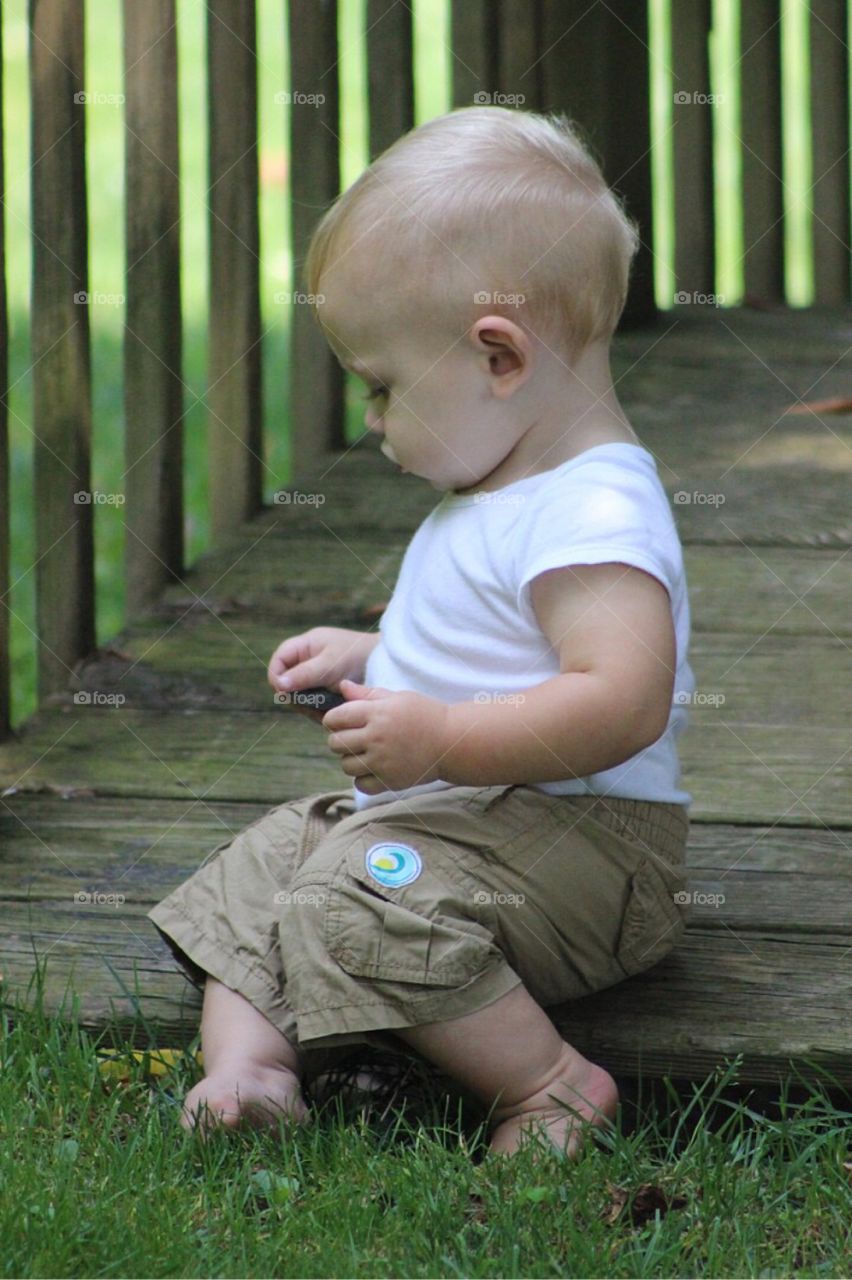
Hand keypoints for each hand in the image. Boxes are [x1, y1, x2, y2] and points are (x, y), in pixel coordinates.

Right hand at [268, 628, 378, 722]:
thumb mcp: (330, 664)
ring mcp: (317, 676)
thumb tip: (279, 685)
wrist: (386, 664)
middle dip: (294, 696)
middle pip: (286, 681)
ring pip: (298, 695)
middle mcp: (308, 660)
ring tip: (321, 711)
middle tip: (309, 706)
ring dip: (306, 706)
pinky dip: (317, 709)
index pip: (279, 660)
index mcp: (306, 646)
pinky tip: (327, 714)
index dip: (277, 677)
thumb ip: (304, 674)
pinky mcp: (325, 690)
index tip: (286, 693)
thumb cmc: (358, 657)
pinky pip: (312, 702)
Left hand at [322, 679, 449, 794]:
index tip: (342, 722)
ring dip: (351, 760)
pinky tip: (375, 768)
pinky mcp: (390, 780)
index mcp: (377, 713)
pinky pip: (360, 784)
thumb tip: (342, 687)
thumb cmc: (425, 715)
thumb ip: (367, 694)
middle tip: (353, 738)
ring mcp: (383, 761)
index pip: (335, 717)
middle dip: (339, 739)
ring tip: (366, 753)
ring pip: (345, 765)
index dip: (333, 719)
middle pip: (335, 743)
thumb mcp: (398, 697)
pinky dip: (363, 778)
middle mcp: (377, 737)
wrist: (452, 741)